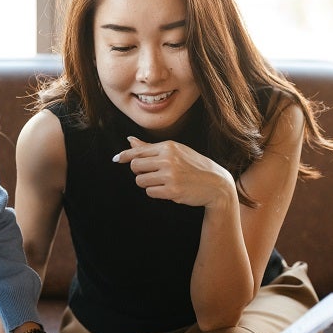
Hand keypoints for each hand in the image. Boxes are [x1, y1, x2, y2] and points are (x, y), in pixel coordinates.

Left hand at [114, 136, 234, 207]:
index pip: (138, 150)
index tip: (116, 159)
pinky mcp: (172, 190)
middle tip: (152, 174)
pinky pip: (150, 192)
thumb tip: (129, 140)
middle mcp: (168, 159)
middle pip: (135, 166)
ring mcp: (170, 175)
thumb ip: (150, 148)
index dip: (125, 155)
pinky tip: (168, 189)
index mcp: (168, 147)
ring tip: (162, 182)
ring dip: (147, 184)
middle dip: (139, 172)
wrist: (216, 184)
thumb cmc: (194, 166)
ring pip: (140, 181)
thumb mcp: (176, 151)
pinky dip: (155, 192)